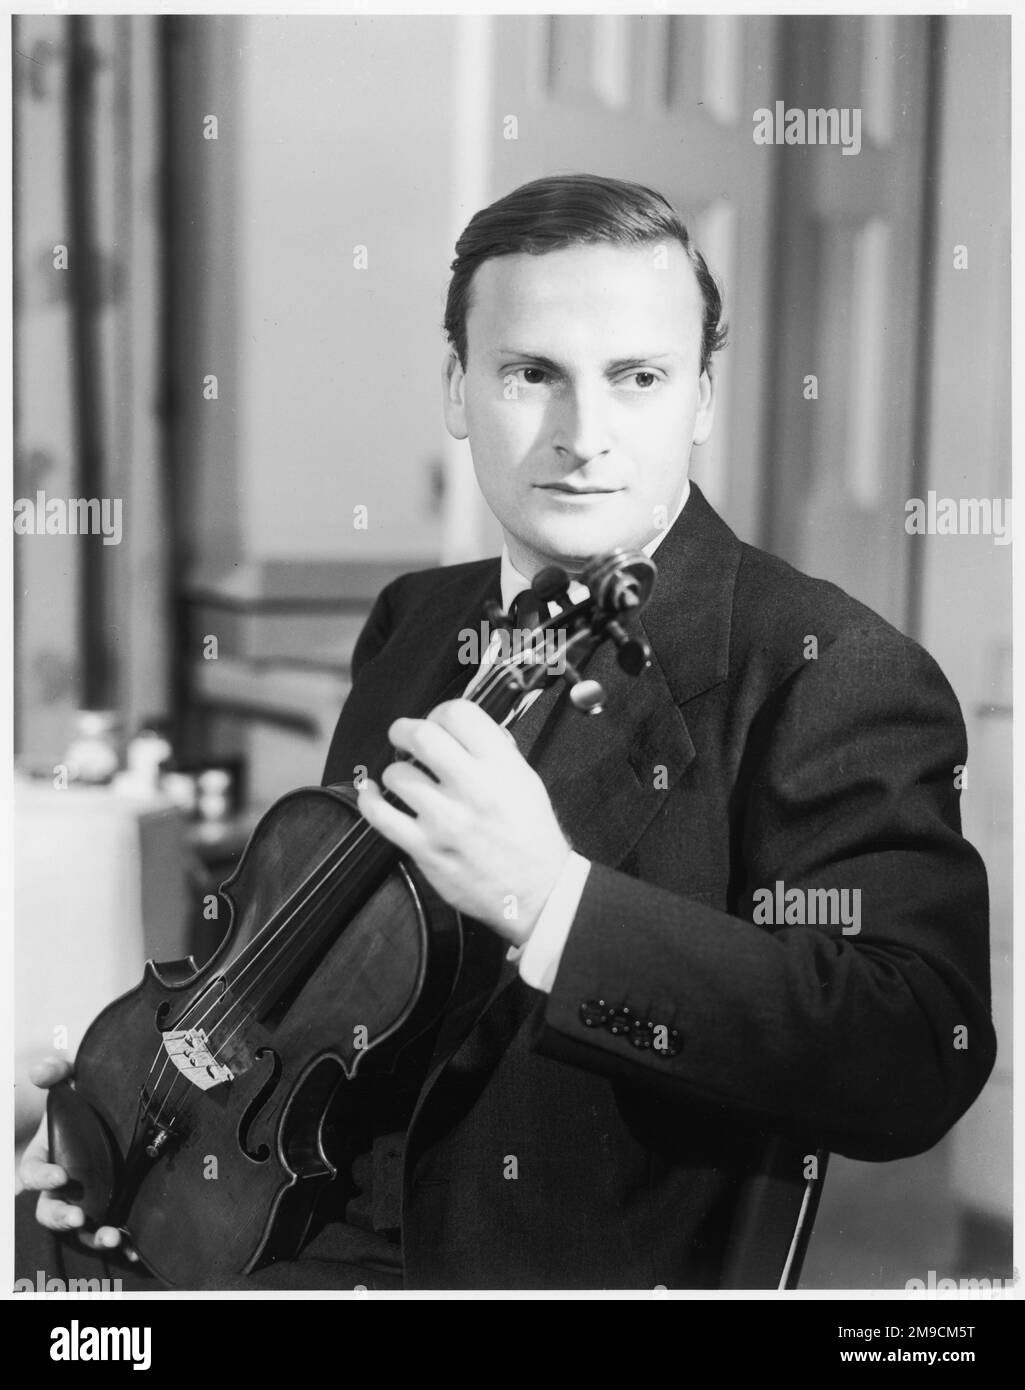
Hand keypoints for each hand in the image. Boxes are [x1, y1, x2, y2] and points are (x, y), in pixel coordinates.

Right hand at [19, 1057, 129, 1256]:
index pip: (32, 1174)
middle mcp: (62, 1186)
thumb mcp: (72, 1079)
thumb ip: (56, 1071)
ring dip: (93, 1236)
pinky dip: (122, 1243)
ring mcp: (86, 1199)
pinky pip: (110, 1230)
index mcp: (45, 1158)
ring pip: (80, 1228)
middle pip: (50, 1211)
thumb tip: (41, 1072)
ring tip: (112, 1237)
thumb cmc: (86, 1099)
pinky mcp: (110, 1207)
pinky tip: (135, 1246)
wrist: (119, 1111)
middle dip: (61, 1217)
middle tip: (78, 1217)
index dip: (41, 1177)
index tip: (60, 1176)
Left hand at [357, 700, 570, 944]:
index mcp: (502, 766)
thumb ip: (494, 750)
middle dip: (405, 730)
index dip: (441, 712)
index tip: (437, 723)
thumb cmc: (532, 836)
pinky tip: (374, 794)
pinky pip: (380, 816)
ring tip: (405, 779)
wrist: (538, 892)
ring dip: (396, 772)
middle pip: (421, 735)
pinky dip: (370, 800)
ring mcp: (446, 820)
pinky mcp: (426, 849)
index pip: (458, 713)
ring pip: (397, 774)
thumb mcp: (526, 780)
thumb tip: (457, 727)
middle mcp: (473, 788)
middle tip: (404, 737)